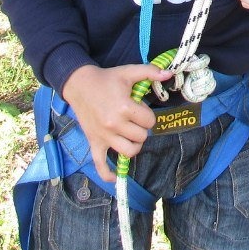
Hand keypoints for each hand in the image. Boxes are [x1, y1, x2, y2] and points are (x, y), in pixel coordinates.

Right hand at [60, 62, 172, 181]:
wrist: (79, 84)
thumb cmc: (107, 78)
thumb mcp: (129, 72)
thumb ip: (150, 72)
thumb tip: (169, 73)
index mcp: (124, 107)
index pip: (149, 121)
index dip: (148, 115)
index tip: (140, 108)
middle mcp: (114, 125)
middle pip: (141, 137)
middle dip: (142, 128)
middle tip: (134, 119)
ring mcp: (103, 136)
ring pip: (129, 152)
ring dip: (134, 145)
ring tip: (130, 135)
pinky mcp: (94, 143)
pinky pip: (100, 165)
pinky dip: (108, 174)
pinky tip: (115, 178)